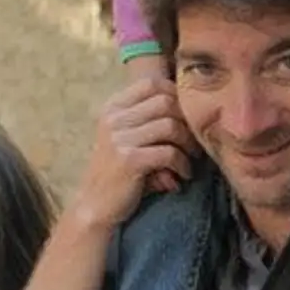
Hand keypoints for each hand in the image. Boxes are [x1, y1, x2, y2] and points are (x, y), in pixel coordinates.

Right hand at [73, 78, 191, 229]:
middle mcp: (113, 119)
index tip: (187, 116)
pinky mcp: (128, 160)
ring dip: (189, 144)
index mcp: (113, 108)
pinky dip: (183, 164)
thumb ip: (150, 119)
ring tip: (191, 159)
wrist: (95, 206)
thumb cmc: (120, 171)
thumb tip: (193, 105)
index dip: (177, 95)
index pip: (151, 83)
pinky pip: (169, 152)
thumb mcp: (128, 138)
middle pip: (166, 102)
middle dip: (187, 121)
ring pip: (171, 126)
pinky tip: (183, 175)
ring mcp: (119, 138)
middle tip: (195, 142)